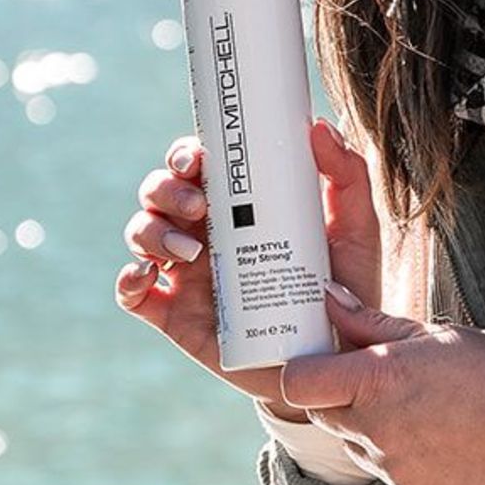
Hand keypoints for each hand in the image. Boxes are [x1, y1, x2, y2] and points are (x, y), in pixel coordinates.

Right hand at [116, 121, 382, 404]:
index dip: (185, 153)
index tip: (201, 159)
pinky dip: (128, 280)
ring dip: (151, 231)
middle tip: (201, 208)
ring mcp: (185, 272)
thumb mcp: (356, 228)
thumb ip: (348, 175)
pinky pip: (132, 294)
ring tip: (190, 252)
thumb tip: (319, 127)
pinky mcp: (174, 315)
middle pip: (159, 192)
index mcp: (237, 203)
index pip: (195, 164)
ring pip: (141, 233)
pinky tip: (147, 276)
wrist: (334, 357)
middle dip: (168, 190)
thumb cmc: (344, 285)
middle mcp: (203, 231)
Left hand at [277, 289, 484, 484]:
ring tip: (433, 417)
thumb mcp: (434, 336)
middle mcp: (376, 431)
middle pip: (328, 417)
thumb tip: (329, 299)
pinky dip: (413, 465)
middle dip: (346, 401)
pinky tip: (450, 447)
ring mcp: (394, 472)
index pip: (299, 383)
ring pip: (362, 450)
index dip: (305, 373)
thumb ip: (372, 324)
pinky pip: (397, 480)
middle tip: (391, 387)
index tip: (323, 367)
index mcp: (376, 381)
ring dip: (381, 433)